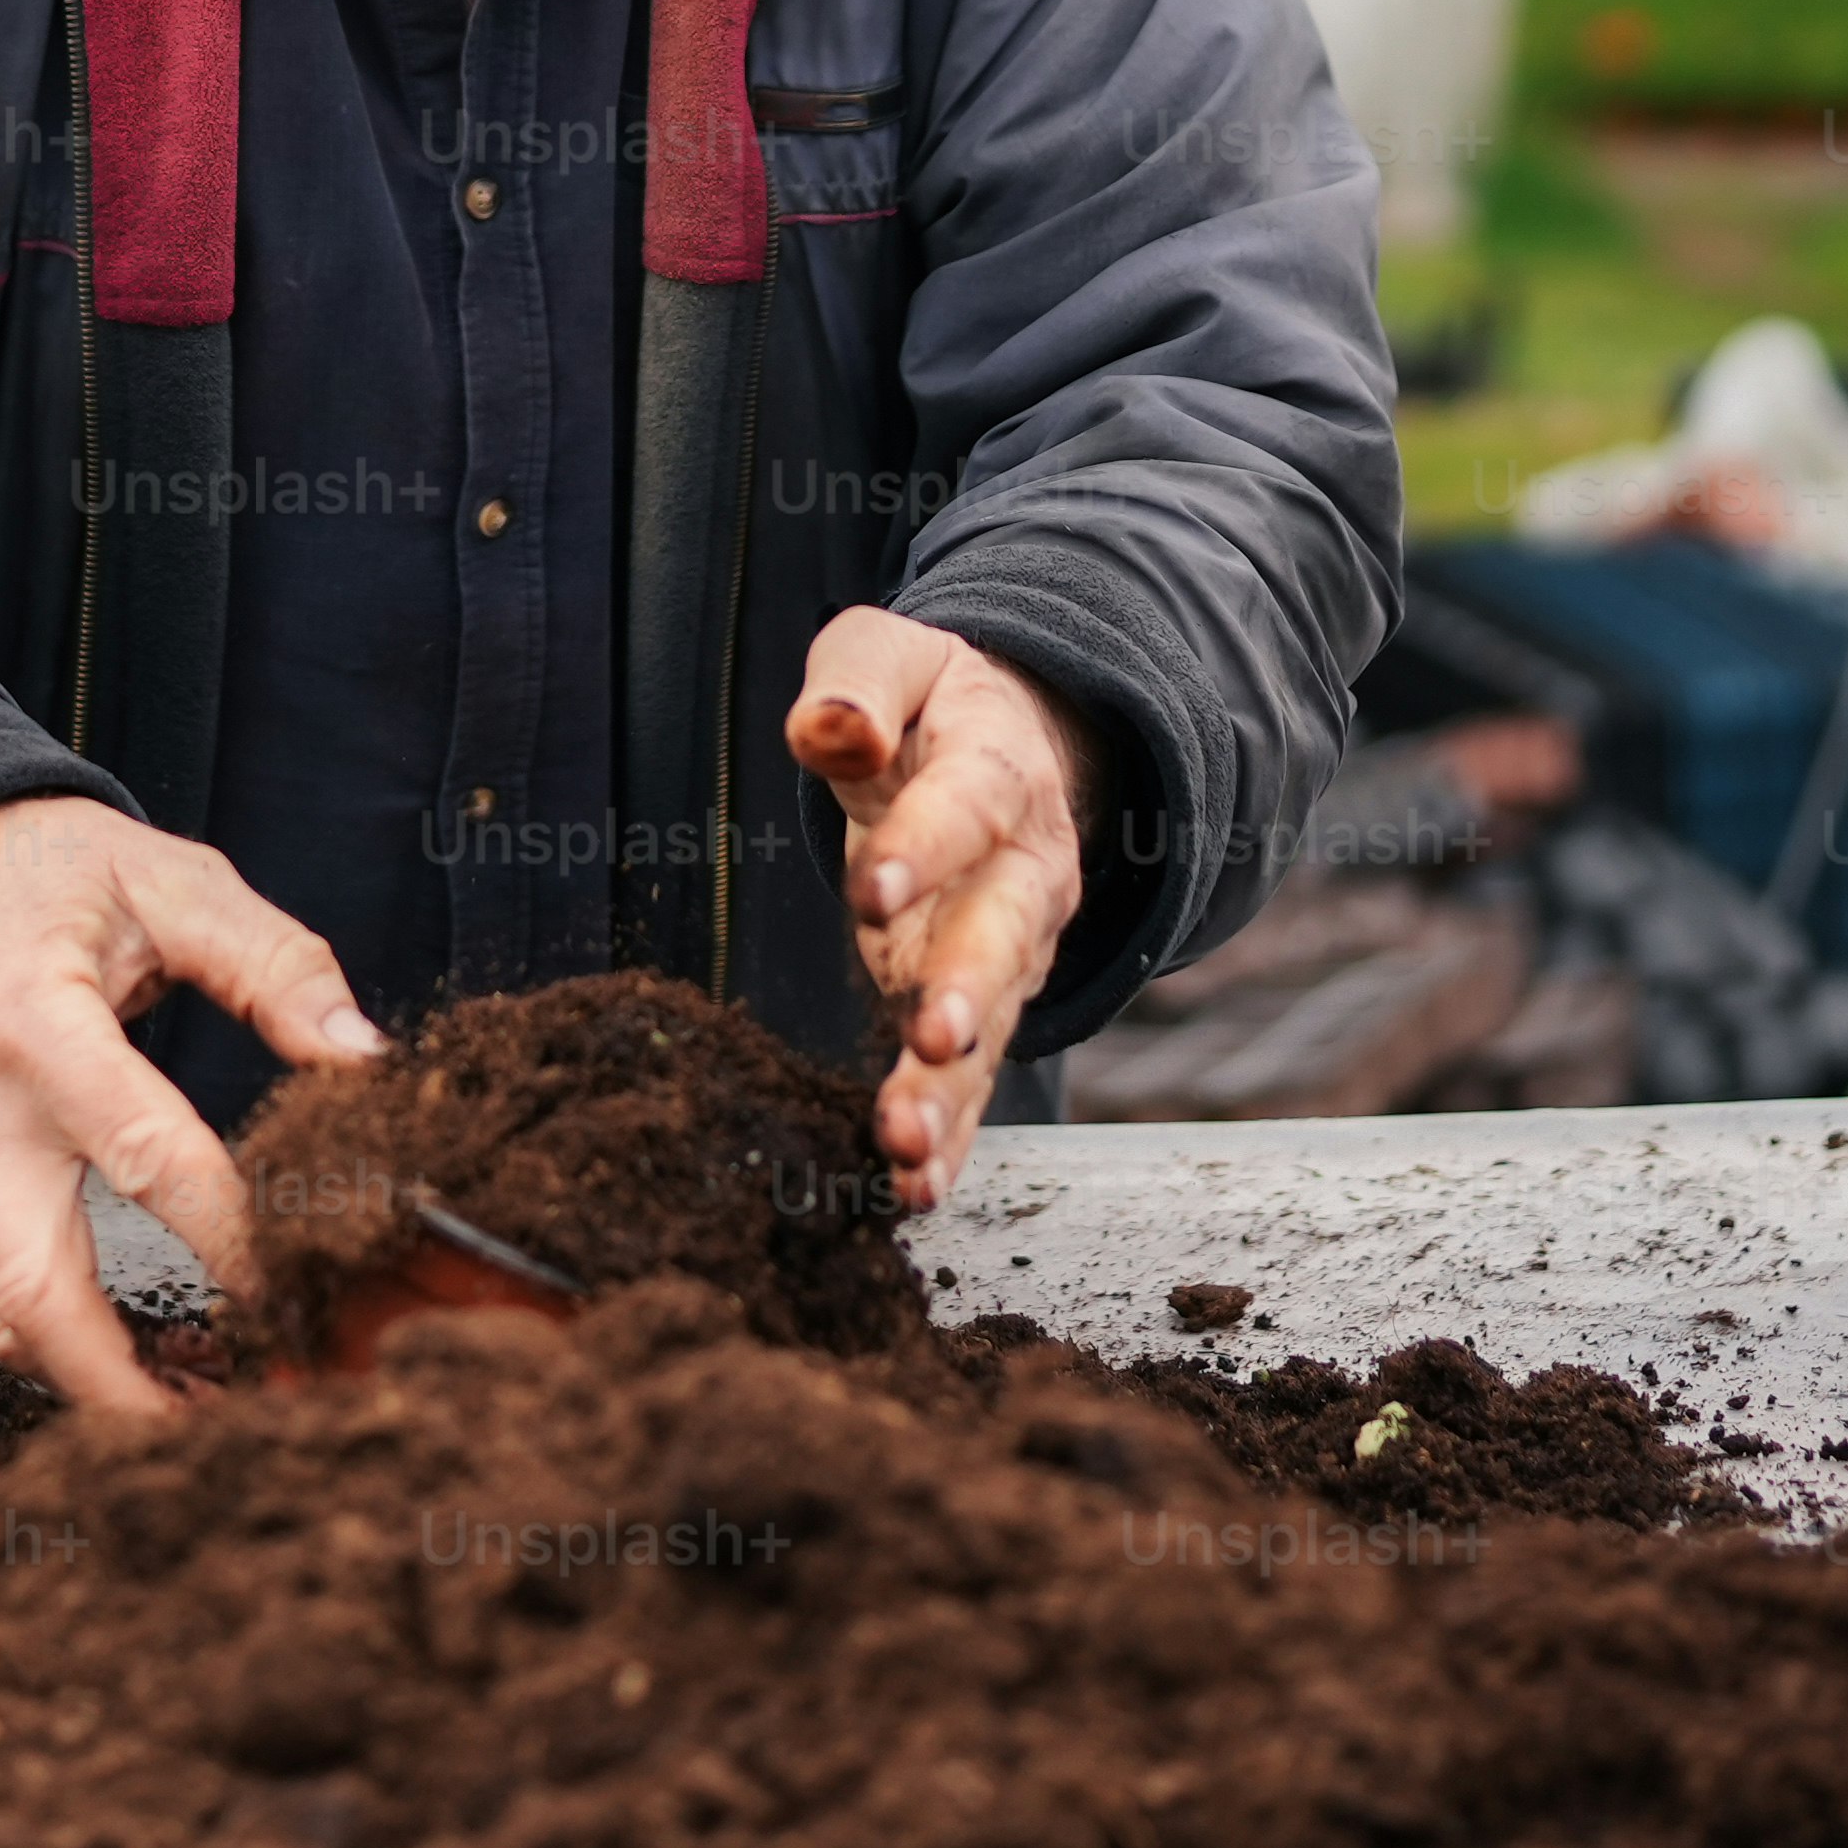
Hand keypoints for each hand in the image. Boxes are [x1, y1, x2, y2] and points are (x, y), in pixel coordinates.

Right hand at [0, 796, 379, 1415]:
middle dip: (127, 1385)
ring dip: (93, 1378)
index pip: (145, 1156)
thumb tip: (363, 1057)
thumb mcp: (170, 877)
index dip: (231, 1237)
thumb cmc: (51, 869)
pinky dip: (58, 1337)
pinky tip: (137, 1348)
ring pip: (1, 1315)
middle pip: (35, 1292)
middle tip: (230, 1427)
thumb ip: (274, 963)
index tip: (306, 1287)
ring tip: (198, 1405)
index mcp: (36, 1023)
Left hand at [783, 605, 1099, 1209]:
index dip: (923, 847)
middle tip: (935, 1039)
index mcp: (996, 771)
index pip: (964, 807)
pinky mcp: (982, 1009)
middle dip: (968, 990)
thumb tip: (827, 728)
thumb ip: (858, 685)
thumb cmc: (929, 702)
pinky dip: (948, 1139)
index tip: (872, 889)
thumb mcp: (894, 655)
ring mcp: (1008, 952)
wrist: (1015, 745)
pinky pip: (973, 1082)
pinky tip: (914, 1191)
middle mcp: (1020, 872)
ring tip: (904, 1147)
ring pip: (991, 1025)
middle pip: (1001, 933)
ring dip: (950, 1092)